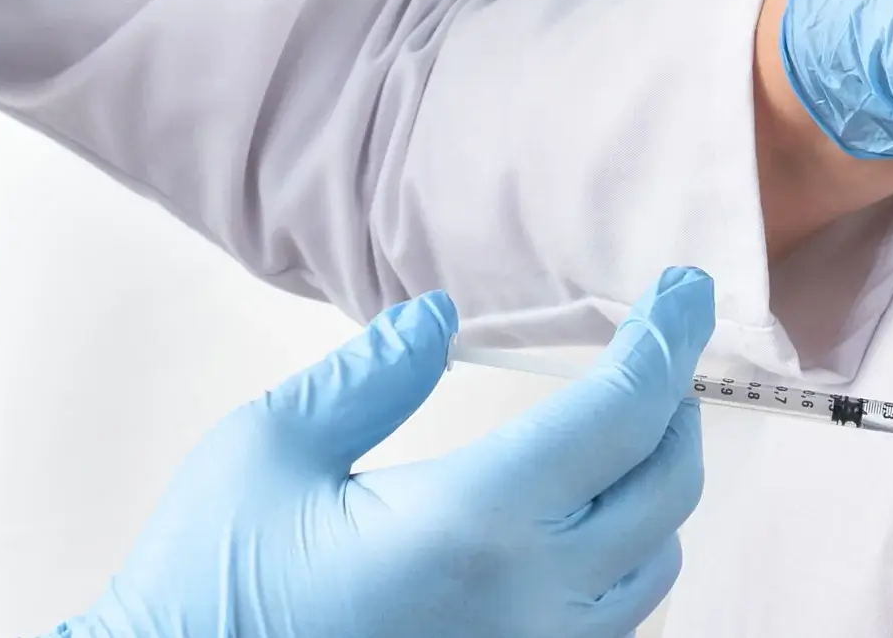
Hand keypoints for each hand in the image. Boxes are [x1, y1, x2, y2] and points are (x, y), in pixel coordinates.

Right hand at [55, 267, 716, 637]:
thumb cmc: (205, 585)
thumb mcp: (265, 449)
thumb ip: (368, 377)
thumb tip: (439, 319)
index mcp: (473, 522)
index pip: (622, 412)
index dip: (668, 337)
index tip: (686, 288)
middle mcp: (530, 601)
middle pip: (667, 487)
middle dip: (674, 403)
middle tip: (658, 348)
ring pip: (658, 565)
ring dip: (658, 488)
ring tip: (627, 429)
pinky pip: (615, 624)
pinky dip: (629, 558)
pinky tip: (586, 523)